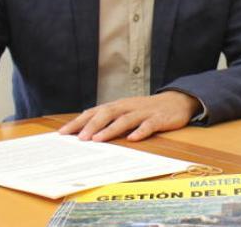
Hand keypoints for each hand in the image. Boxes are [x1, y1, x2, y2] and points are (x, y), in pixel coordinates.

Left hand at [58, 91, 200, 141]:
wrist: (177, 101)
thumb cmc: (147, 110)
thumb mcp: (127, 111)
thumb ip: (109, 118)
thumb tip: (84, 128)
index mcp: (119, 105)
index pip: (94, 112)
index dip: (78, 122)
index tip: (62, 133)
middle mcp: (128, 107)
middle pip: (107, 113)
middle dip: (91, 125)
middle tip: (78, 138)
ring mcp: (144, 112)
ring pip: (125, 119)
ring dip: (110, 129)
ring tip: (98, 139)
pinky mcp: (159, 119)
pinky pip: (148, 125)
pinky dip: (140, 132)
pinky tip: (132, 139)